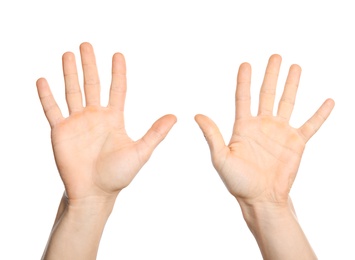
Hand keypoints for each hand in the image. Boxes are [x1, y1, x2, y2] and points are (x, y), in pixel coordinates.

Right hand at [37, 42, 175, 203]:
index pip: (117, 89)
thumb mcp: (140, 152)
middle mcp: (95, 116)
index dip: (118, 72)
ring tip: (68, 54)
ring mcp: (77, 122)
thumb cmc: (118, 176)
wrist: (94, 193)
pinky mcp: (60, 131)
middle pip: (92, 84)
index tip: (118, 54)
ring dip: (69, 73)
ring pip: (72, 91)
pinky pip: (52, 109)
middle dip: (89, 65)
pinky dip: (46, 96)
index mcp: (114, 119)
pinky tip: (42, 80)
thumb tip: (175, 116)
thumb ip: (155, 134)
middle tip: (86, 44)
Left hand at [195, 54, 333, 206]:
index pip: (243, 97)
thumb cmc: (238, 182)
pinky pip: (311, 125)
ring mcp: (281, 132)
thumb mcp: (221, 158)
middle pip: (267, 93)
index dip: (244, 80)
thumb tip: (197, 115)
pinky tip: (329, 101)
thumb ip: (212, 136)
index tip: (245, 64)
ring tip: (296, 66)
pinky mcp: (296, 143)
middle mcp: (262, 125)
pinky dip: (321, 114)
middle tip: (275, 56)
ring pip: (288, 102)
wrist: (261, 198)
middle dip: (271, 74)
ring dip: (292, 85)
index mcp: (243, 126)